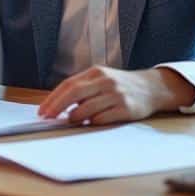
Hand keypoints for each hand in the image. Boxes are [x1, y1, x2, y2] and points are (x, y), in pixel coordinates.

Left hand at [36, 66, 194, 124]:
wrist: (152, 88)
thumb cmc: (120, 86)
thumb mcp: (102, 80)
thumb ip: (83, 89)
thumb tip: (58, 106)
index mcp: (96, 72)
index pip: (69, 85)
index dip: (53, 99)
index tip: (42, 111)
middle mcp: (105, 81)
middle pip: (74, 94)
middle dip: (57, 108)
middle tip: (47, 119)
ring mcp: (116, 94)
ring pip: (87, 109)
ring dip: (74, 118)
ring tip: (71, 121)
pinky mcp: (126, 109)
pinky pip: (102, 119)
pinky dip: (92, 123)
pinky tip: (89, 123)